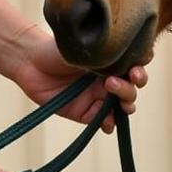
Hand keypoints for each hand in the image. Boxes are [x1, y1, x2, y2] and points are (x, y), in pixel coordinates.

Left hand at [10, 27, 147, 132]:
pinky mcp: (85, 112)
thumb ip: (105, 56)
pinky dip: (109, 123)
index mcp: (112, 62)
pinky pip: (103, 121)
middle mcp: (108, 79)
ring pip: (122, 106)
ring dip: (124, 104)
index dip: (141, 70)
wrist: (30, 61)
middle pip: (132, 88)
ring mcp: (97, 97)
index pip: (136, 67)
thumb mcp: (84, 48)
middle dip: (131, 87)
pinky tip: (107, 121)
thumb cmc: (58, 49)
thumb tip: (126, 62)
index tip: (135, 69)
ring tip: (113, 97)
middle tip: (113, 81)